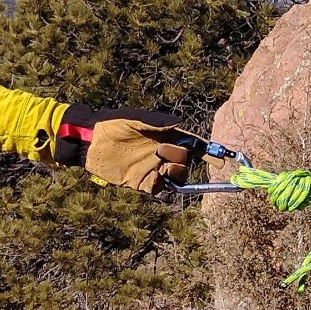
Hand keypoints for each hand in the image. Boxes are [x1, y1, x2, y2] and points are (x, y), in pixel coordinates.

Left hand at [50, 107, 196, 193]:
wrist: (90, 141)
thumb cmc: (112, 124)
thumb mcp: (135, 119)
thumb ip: (157, 122)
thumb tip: (179, 125)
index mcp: (165, 136)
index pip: (193, 144)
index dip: (208, 151)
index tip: (220, 158)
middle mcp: (162, 153)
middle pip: (186, 162)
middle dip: (182, 160)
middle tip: (161, 152)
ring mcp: (153, 169)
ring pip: (177, 178)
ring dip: (176, 175)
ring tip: (161, 168)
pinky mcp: (142, 183)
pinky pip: (161, 191)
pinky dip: (164, 190)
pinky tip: (156, 182)